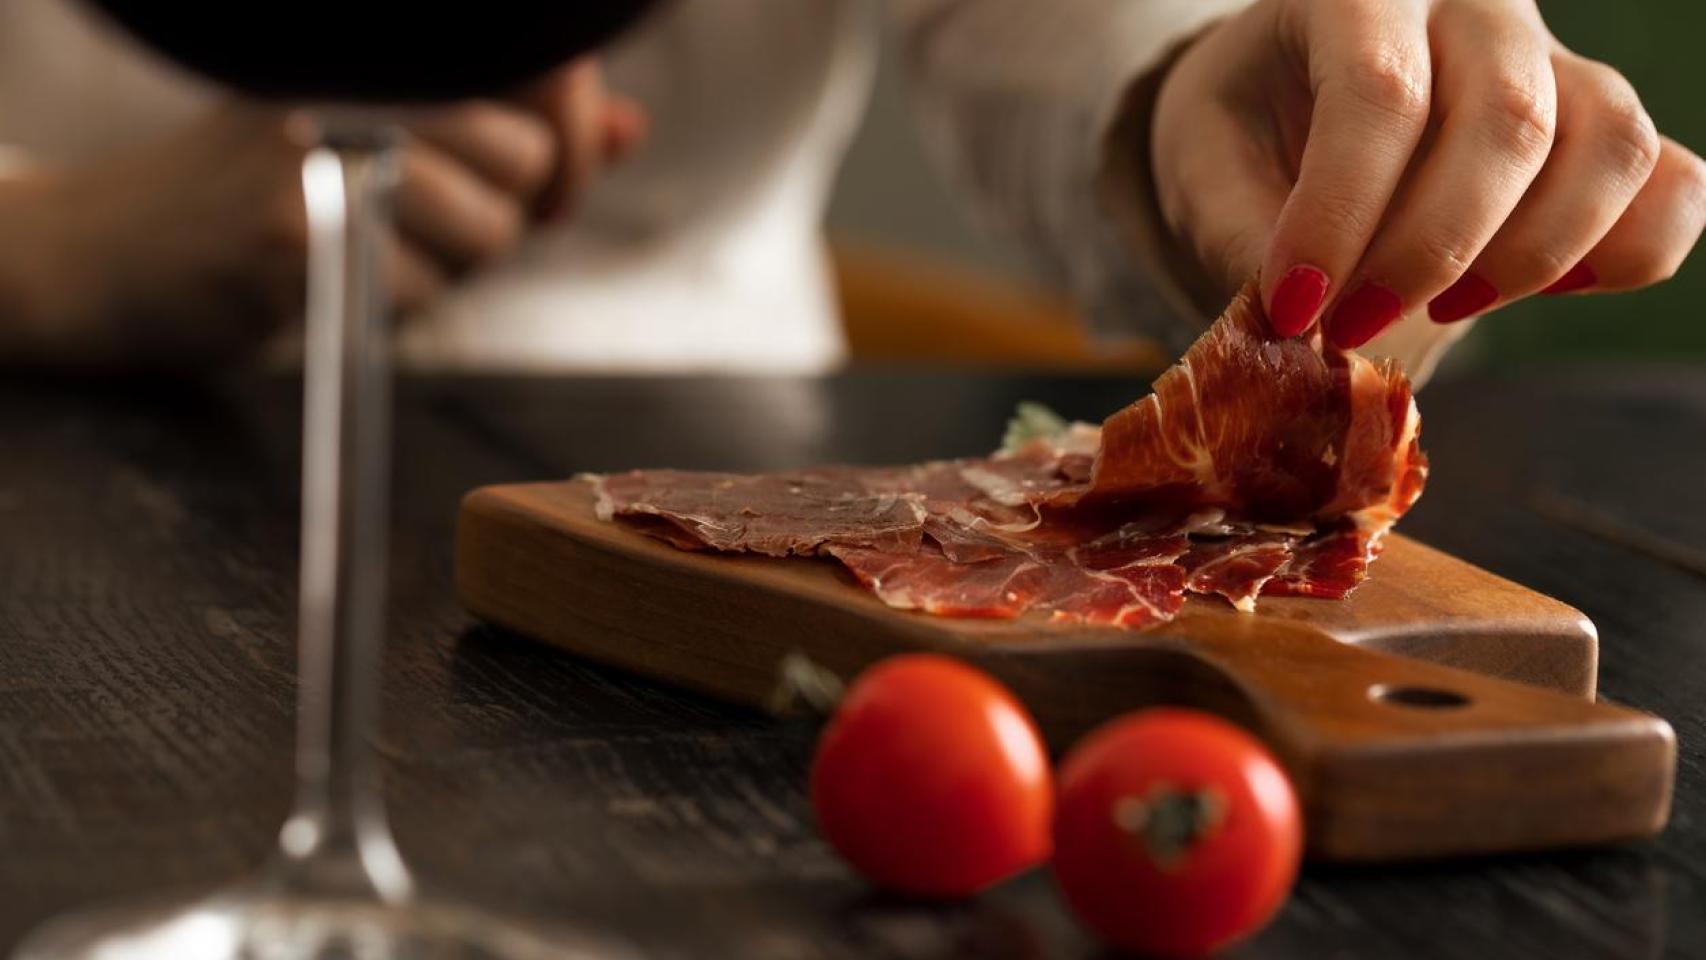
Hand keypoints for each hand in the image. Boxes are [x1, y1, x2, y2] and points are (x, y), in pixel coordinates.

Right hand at [0, 57, 642, 367]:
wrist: (115, 248)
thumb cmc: (261, 188)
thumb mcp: (388, 128)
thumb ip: (512, 127)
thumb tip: (626, 128)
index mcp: (384, 45)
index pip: (544, 71)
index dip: (572, 141)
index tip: (547, 188)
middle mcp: (351, 69)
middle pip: (527, 160)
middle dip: (503, 214)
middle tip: (427, 220)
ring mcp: (317, 139)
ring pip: (486, 231)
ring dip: (446, 265)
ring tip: (366, 242)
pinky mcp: (291, 223)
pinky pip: (415, 287)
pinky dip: (389, 303)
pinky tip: (324, 273)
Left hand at [1151, 0, 1705, 347]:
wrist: (1288, 99)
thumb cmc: (1246, 127)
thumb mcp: (1206, 166)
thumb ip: (1242, 231)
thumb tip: (1295, 317)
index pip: (1380, 94)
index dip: (1339, 215)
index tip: (1293, 307)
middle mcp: (1476, 7)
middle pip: (1507, 124)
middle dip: (1428, 253)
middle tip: (1349, 327)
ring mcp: (1557, 61)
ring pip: (1610, 149)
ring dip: (1526, 260)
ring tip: (1436, 308)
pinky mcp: (1603, 128)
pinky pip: (1674, 185)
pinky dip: (1626, 254)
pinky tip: (1544, 289)